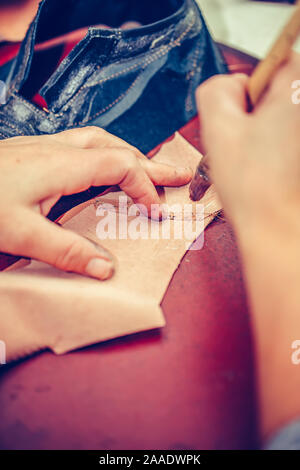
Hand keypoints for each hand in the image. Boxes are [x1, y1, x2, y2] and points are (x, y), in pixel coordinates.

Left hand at [0, 127, 191, 278]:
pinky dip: (104, 155)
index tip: (156, 212)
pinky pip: (81, 146)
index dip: (145, 187)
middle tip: (176, 176)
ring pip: (99, 141)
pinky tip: (100, 168)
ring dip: (127, 154)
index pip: (121, 165)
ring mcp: (44, 147)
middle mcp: (58, 148)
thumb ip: (67, 251)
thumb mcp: (21, 234)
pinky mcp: (33, 152)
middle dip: (149, 162)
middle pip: (116, 147)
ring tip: (146, 169)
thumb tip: (107, 268)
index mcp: (62, 164)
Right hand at [196, 52, 299, 236]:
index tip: (240, 113)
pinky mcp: (298, 149)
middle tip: (241, 140)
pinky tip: (259, 165)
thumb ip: (216, 90)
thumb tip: (228, 87)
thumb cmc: (254, 185)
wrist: (274, 225)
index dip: (246, 85)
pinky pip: (281, 134)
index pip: (271, 60)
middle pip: (274, 88)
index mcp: (297, 91)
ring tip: (250, 157)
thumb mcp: (219, 127)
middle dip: (250, 109)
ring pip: (275, 114)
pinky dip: (267, 144)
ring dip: (256, 129)